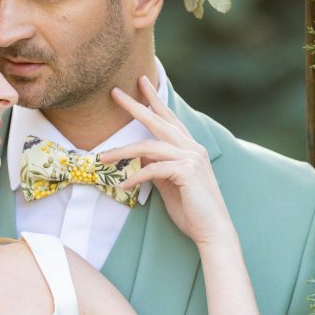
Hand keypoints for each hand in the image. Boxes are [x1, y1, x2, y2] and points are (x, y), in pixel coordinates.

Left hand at [102, 76, 234, 248]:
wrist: (212, 231)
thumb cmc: (191, 210)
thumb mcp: (168, 184)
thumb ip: (156, 166)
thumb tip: (138, 156)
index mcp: (189, 148)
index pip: (168, 118)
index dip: (154, 100)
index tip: (141, 82)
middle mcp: (192, 148)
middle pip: (158, 121)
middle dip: (135, 105)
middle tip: (114, 92)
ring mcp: (191, 158)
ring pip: (148, 147)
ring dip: (122, 152)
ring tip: (103, 158)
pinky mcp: (187, 171)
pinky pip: (152, 169)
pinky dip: (136, 177)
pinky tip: (124, 186)